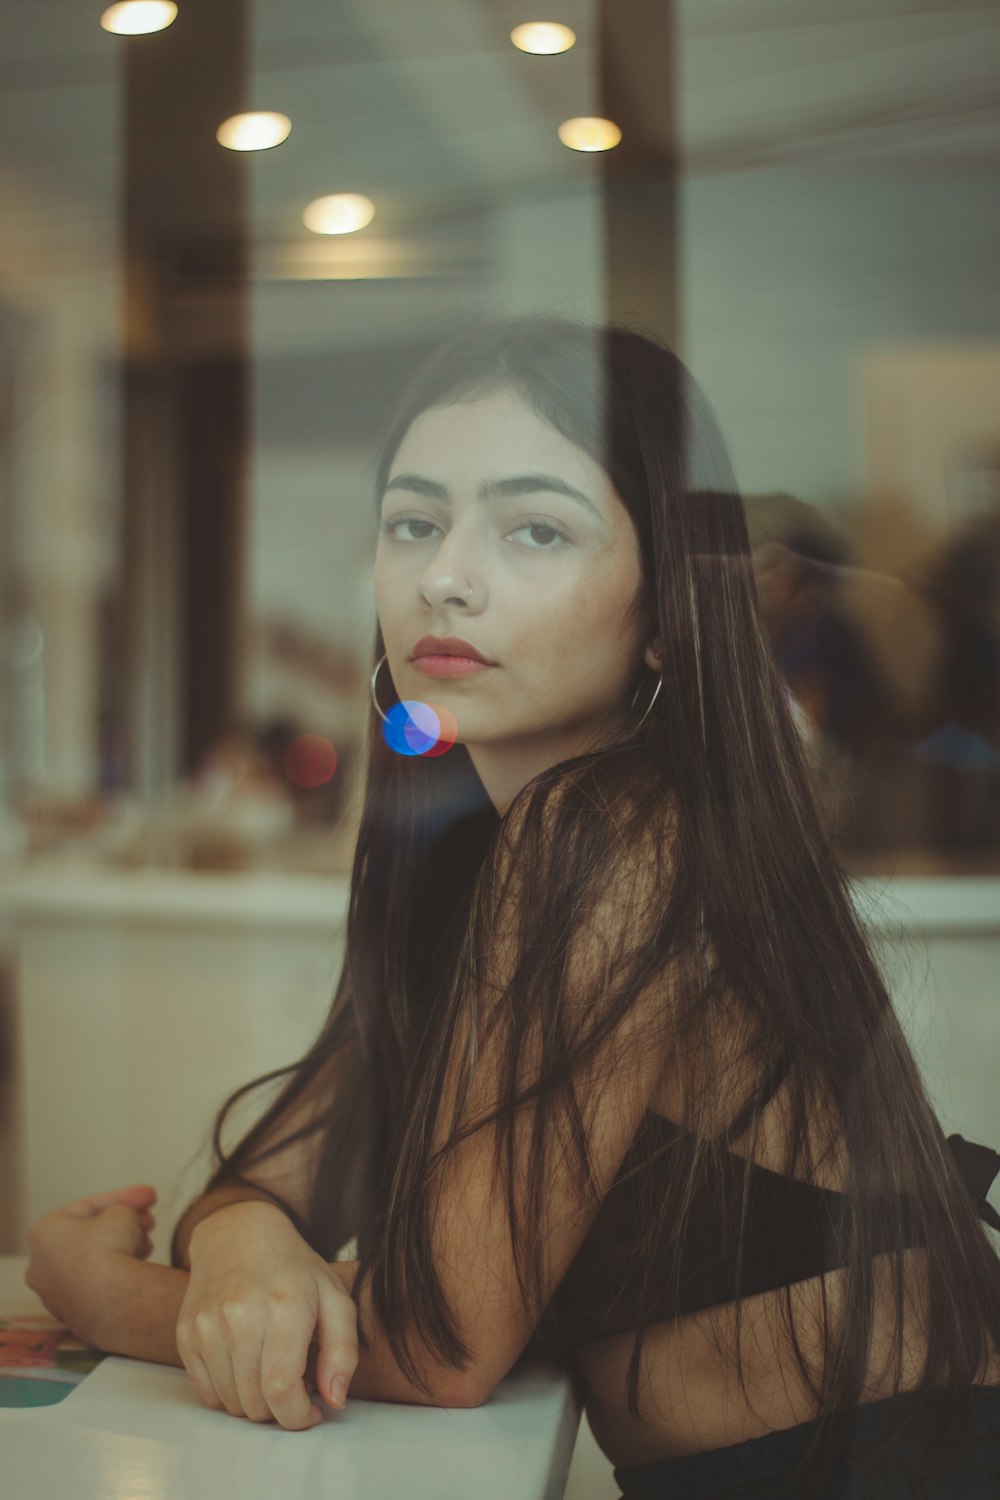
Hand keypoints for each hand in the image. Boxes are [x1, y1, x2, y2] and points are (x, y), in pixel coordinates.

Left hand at [25, 1184, 157, 1342]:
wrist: (111, 1300)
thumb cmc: (108, 1249)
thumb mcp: (122, 1213)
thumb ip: (122, 1210)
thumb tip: (125, 1222)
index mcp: (44, 1232)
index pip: (90, 1207)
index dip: (125, 1198)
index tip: (149, 1197)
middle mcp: (42, 1264)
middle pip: (91, 1236)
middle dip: (124, 1226)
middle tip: (149, 1221)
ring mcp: (56, 1295)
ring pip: (95, 1262)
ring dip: (123, 1249)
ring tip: (147, 1246)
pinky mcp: (73, 1316)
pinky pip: (98, 1287)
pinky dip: (117, 1276)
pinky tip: (137, 1271)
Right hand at [176, 1202, 357, 1430]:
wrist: (238, 1234)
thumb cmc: (293, 1269)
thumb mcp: (334, 1297)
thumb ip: (343, 1351)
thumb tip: (335, 1401)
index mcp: (283, 1306)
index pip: (281, 1390)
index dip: (298, 1416)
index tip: (311, 1411)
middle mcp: (239, 1316)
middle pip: (256, 1403)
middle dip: (280, 1408)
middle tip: (293, 1382)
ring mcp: (207, 1325)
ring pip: (231, 1403)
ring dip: (255, 1402)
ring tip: (271, 1369)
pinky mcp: (186, 1335)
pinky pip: (208, 1394)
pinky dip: (230, 1392)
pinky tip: (246, 1366)